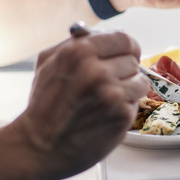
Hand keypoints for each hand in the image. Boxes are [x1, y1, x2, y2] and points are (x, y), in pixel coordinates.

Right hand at [10, 28, 147, 179]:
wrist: (39, 146)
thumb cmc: (43, 105)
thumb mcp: (48, 62)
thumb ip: (75, 43)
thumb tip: (103, 33)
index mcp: (79, 51)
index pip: (124, 39)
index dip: (126, 48)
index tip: (124, 55)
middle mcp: (97, 70)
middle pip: (133, 60)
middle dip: (123, 71)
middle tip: (108, 84)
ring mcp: (111, 93)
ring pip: (140, 81)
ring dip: (128, 90)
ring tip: (107, 100)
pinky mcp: (122, 115)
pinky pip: (137, 103)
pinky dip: (125, 108)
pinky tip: (106, 115)